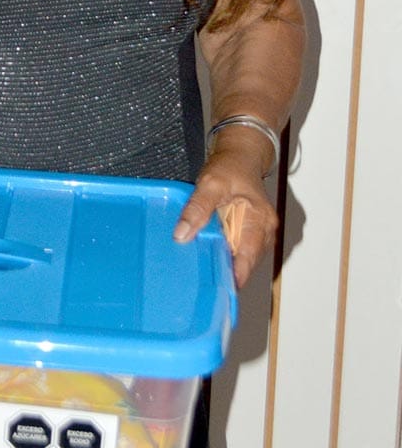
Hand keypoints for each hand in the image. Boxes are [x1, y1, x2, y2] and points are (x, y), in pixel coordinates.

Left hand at [173, 151, 278, 288]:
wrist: (241, 156)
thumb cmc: (229, 168)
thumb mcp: (210, 184)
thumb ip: (197, 208)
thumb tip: (181, 235)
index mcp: (259, 220)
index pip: (248, 257)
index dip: (235, 277)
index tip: (220, 292)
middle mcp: (266, 230)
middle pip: (248, 262)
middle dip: (230, 274)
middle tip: (207, 288)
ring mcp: (262, 232)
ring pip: (247, 259)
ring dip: (230, 266)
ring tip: (208, 279)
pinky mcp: (255, 232)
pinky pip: (244, 250)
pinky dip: (231, 256)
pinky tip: (214, 261)